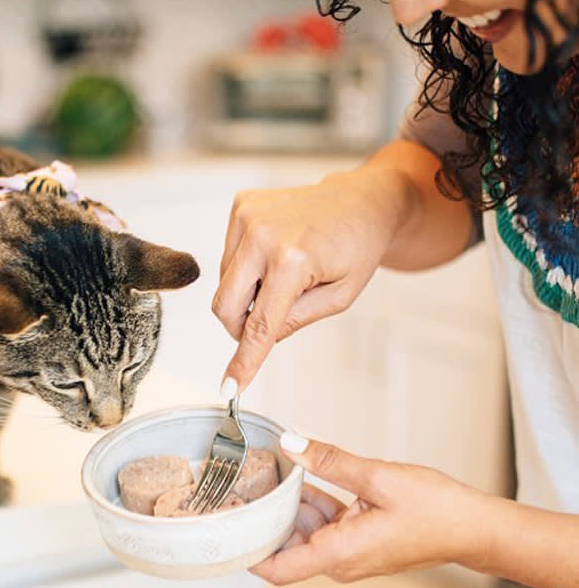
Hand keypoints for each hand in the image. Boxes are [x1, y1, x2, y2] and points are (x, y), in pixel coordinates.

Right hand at [212, 166, 410, 393]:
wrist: (362, 200)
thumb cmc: (357, 246)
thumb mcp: (339, 298)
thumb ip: (295, 322)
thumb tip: (256, 342)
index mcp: (293, 260)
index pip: (259, 324)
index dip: (244, 361)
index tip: (230, 387)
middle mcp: (262, 234)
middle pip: (225, 304)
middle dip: (239, 325)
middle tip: (266, 323)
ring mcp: (248, 215)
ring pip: (224, 282)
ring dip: (247, 292)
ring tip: (284, 276)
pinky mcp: (241, 205)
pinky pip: (229, 256)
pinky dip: (246, 268)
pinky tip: (274, 256)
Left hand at [252, 434, 488, 584]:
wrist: (474, 527)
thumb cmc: (436, 510)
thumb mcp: (378, 477)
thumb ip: (330, 461)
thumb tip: (291, 442)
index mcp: (338, 554)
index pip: (277, 568)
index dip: (247, 552)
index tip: (226, 527)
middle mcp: (339, 560)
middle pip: (285, 546)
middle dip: (264, 518)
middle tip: (241, 485)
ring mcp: (350, 552)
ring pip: (305, 531)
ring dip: (288, 505)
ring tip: (265, 472)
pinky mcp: (360, 540)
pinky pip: (325, 524)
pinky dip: (312, 502)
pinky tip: (301, 473)